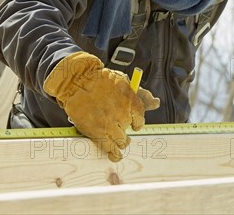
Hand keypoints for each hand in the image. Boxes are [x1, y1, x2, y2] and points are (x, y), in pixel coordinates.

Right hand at [43, 51, 159, 160]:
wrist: (77, 80)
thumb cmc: (98, 79)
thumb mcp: (123, 81)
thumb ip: (140, 94)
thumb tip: (156, 103)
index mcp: (131, 100)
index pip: (140, 117)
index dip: (137, 123)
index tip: (135, 124)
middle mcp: (122, 113)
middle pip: (129, 129)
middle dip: (125, 130)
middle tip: (120, 129)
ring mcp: (109, 124)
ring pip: (121, 141)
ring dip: (121, 142)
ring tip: (120, 142)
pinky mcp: (97, 132)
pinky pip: (108, 147)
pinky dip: (113, 153)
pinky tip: (115, 155)